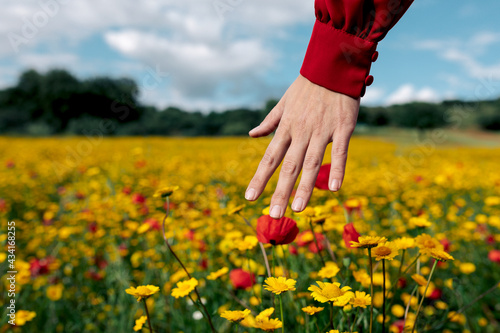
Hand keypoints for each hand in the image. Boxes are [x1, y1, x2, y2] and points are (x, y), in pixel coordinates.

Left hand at [245, 74, 358, 218]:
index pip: (269, 158)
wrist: (331, 65)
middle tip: (273, 214)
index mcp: (286, 127)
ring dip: (305, 187)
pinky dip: (337, 169)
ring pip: (311, 163)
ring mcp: (322, 130)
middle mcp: (301, 132)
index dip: (259, 178)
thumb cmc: (307, 86)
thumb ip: (269, 122)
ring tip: (298, 208)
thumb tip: (251, 135)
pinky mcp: (343, 127)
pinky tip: (334, 189)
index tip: (250, 197)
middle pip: (288, 166)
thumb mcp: (283, 102)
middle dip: (280, 191)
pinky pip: (340, 151)